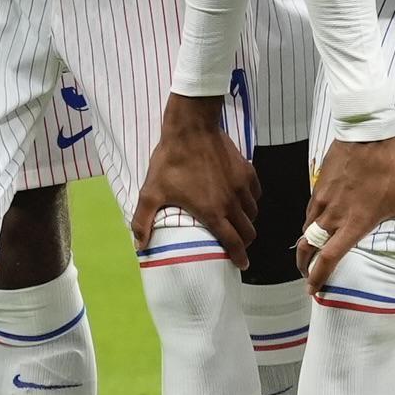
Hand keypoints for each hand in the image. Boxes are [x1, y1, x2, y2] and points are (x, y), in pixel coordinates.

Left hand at [131, 93, 258, 266]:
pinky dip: (250, 201)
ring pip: (253, 212)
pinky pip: (255, 194)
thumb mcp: (150, 192)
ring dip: (247, 222)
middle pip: (248, 231)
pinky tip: (241, 199)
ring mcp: (242, 186)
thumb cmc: (171, 161)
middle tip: (235, 245)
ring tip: (236, 222)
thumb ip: (143, 221)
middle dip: (244, 242)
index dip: (239, 257)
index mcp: (212, 212)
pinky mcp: (247, 171)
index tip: (241, 266)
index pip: (233, 242)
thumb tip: (139, 246)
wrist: (191, 128)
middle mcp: (232, 202)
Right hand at [299, 135, 394, 292]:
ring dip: (306, 246)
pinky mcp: (317, 188)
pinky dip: (310, 224)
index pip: (328, 259)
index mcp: (353, 225)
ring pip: (306, 231)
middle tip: (307, 275)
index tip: (313, 289)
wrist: (366, 137)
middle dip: (304, 266)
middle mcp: (332, 217)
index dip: (317, 277)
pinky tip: (318, 224)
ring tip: (312, 252)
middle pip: (307, 249)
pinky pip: (309, 213)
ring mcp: (321, 202)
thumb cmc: (388, 169)